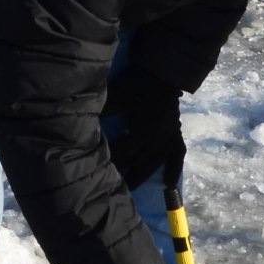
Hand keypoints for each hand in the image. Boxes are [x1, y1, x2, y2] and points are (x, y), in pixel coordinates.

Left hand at [102, 66, 184, 189]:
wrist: (166, 72)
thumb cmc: (140, 83)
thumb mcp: (118, 94)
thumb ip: (105, 110)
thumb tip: (85, 122)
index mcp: (143, 131)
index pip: (123, 150)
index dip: (110, 158)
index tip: (95, 165)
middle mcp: (157, 140)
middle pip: (138, 162)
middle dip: (123, 173)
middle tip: (109, 186)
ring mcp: (169, 139)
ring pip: (154, 163)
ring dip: (142, 177)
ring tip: (130, 190)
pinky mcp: (176, 135)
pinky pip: (178, 156)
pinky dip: (174, 170)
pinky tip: (169, 185)